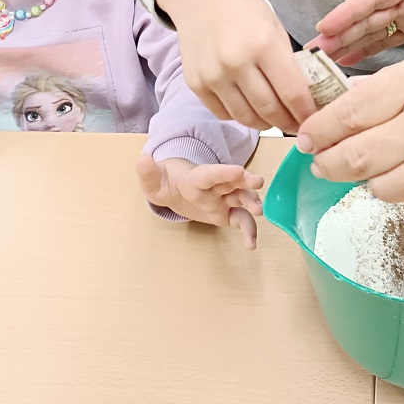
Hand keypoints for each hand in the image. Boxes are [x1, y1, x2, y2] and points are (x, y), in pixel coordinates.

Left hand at [137, 156, 263, 248]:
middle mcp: (214, 187)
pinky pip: (240, 220)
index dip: (224, 172)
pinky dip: (248, 230)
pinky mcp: (225, 213)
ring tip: (259, 212)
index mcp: (196, 178)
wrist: (175, 188)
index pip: (210, 174)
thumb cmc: (165, 182)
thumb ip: (148, 173)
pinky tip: (251, 244)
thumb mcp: (152, 180)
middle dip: (245, 181)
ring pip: (240, 198)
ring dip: (251, 203)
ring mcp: (222, 199)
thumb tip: (144, 159)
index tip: (240, 171)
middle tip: (258, 182)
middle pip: (231, 181)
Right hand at [158, 0, 315, 132]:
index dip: (307, 112)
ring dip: (265, 123)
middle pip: (270, 110)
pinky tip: (250, 108)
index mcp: (263, 44)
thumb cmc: (242, 6)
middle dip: (288, 122)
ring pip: (246, 117)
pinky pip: (224, 113)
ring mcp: (213, 75)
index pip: (292, 92)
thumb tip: (304, 96)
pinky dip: (241, 115)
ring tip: (276, 119)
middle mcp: (236, 62)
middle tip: (298, 125)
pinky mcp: (195, 84)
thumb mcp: (274, 26)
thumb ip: (288, 61)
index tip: (315, 119)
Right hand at [308, 0, 403, 64]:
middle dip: (339, 32)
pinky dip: (368, 51)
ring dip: (348, 44)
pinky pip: (389, 40)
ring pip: (372, 30)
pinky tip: (349, 63)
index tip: (325, 25)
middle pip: (366, 15)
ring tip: (323, 62)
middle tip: (313, 53)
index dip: (350, 10)